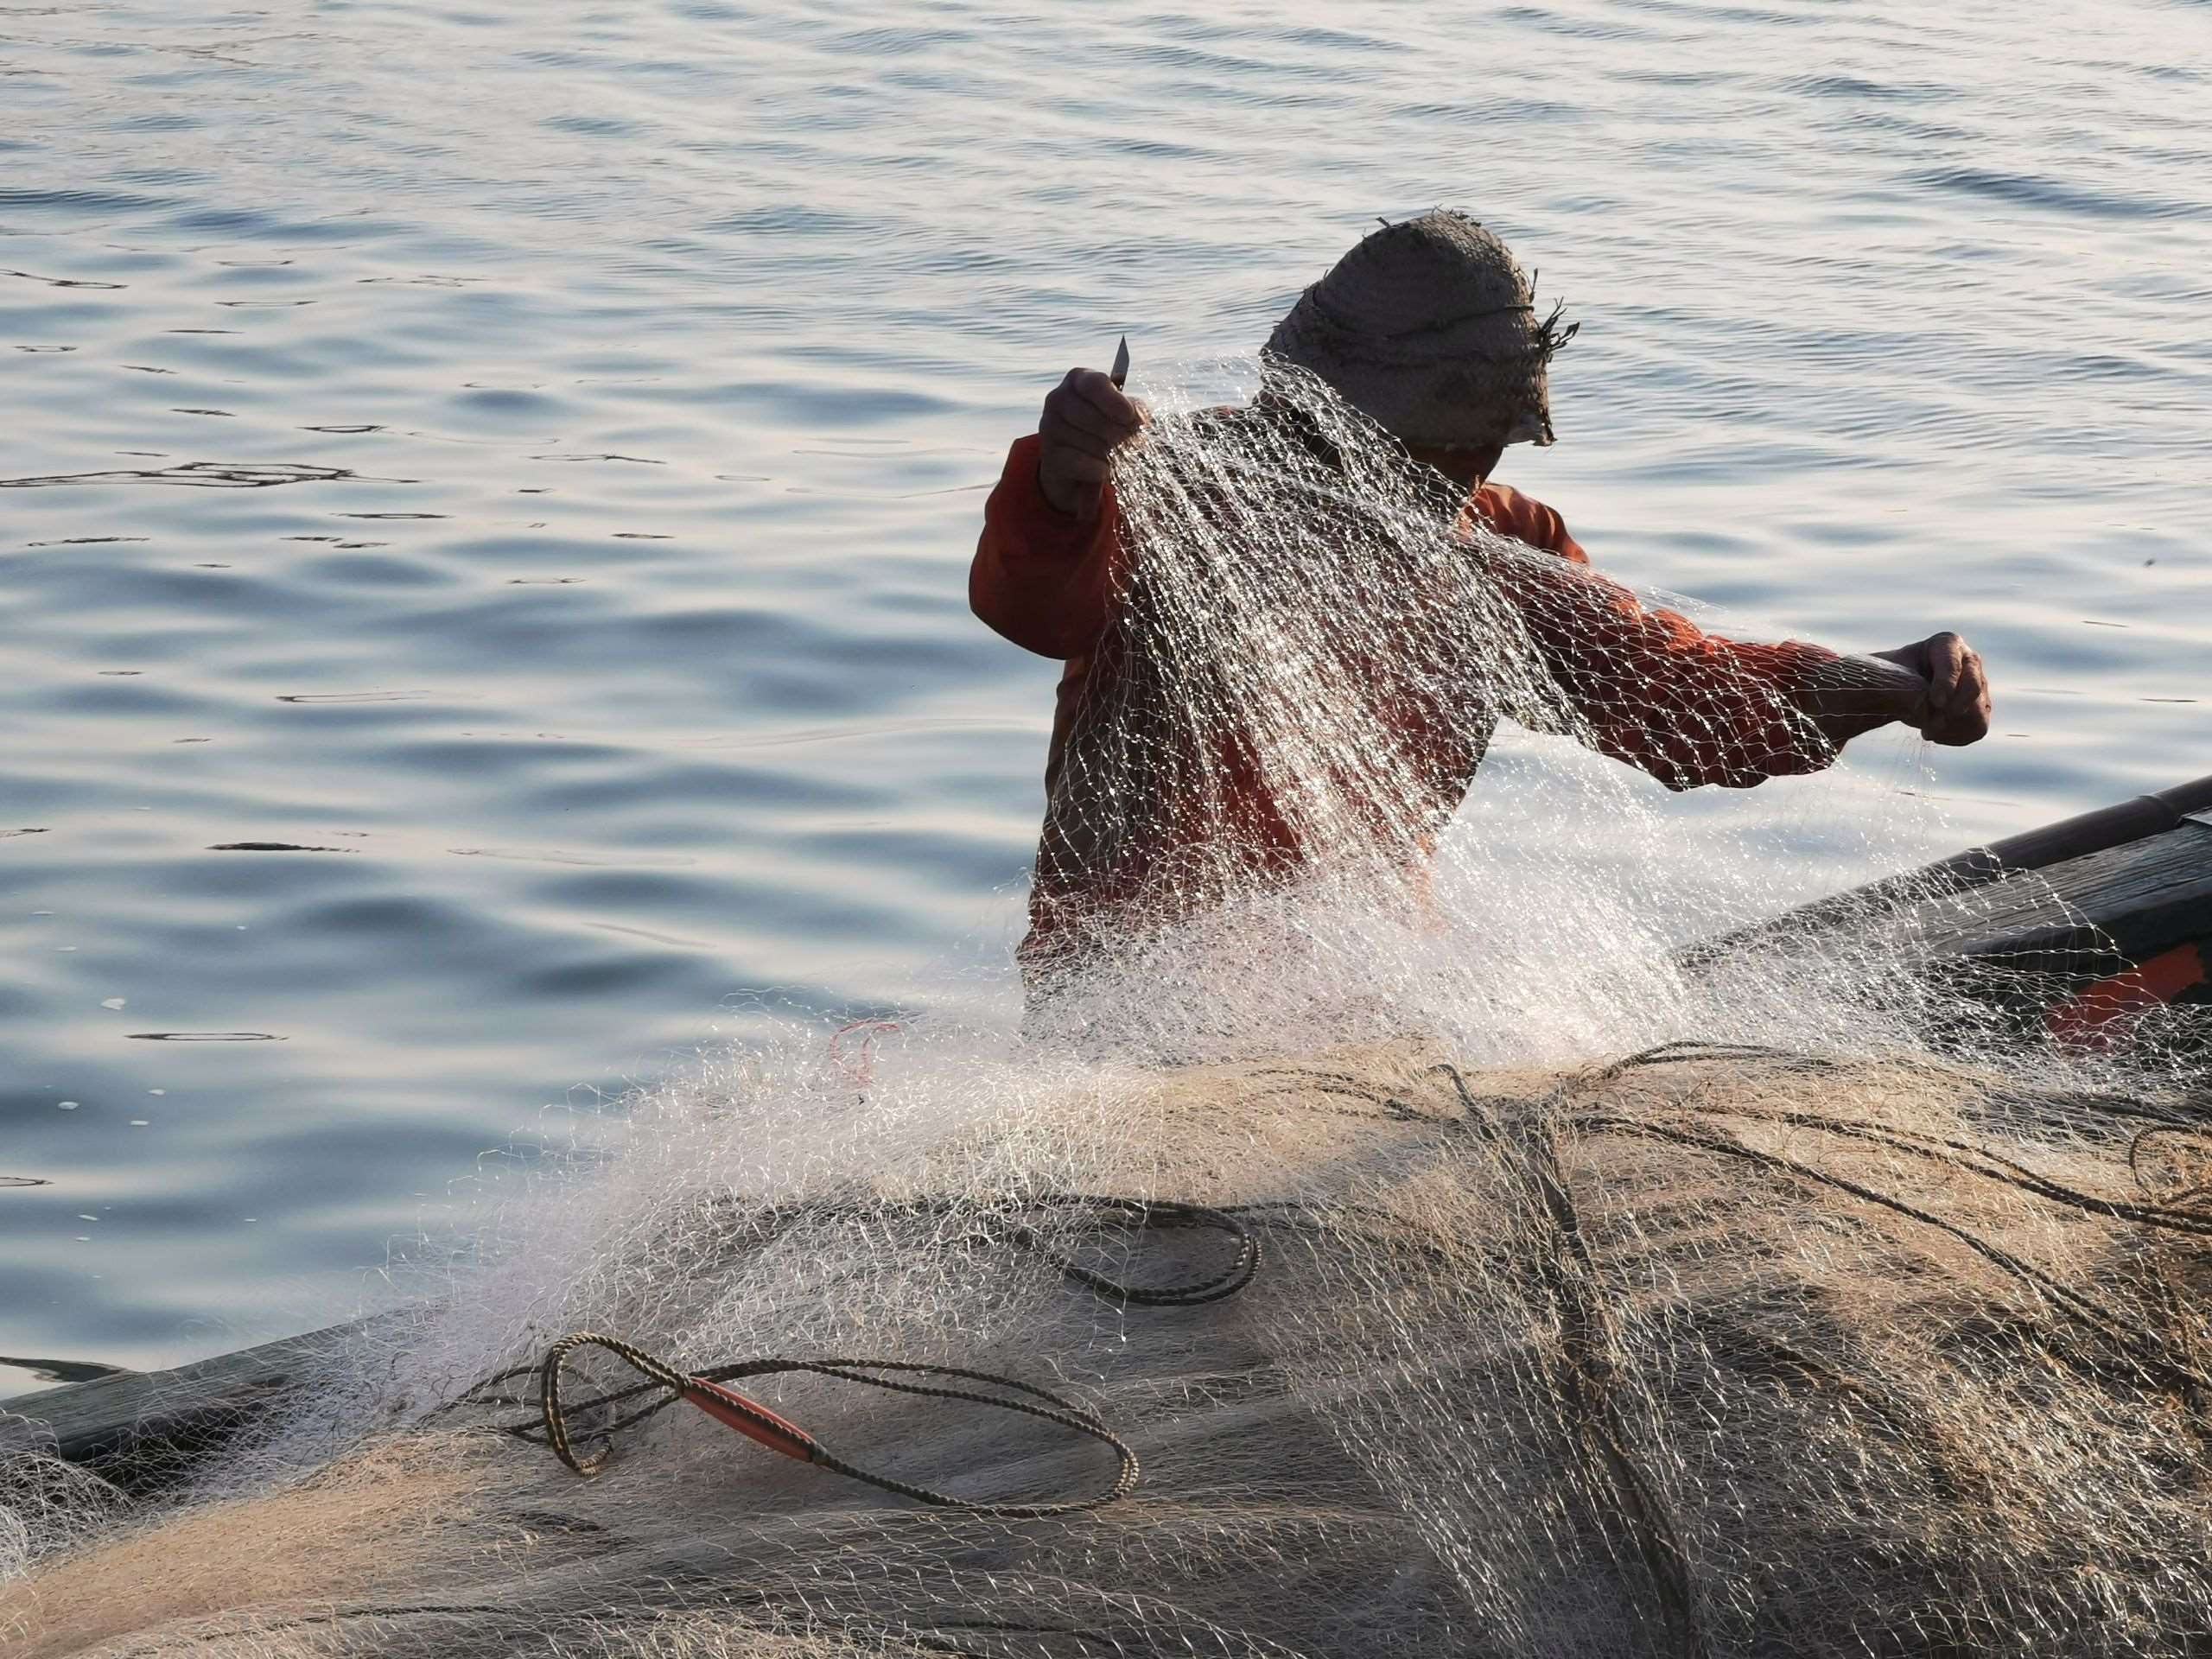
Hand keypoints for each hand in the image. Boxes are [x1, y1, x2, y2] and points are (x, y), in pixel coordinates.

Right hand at [1036, 367, 1142, 518]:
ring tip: (1112, 455)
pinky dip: (1097, 468)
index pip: (1094, 384)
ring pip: (1087, 441)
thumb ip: (1135, 411)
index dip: (1114, 401)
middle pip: (1092, 416)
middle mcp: (1058, 398)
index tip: (1129, 417)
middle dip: (1116, 433)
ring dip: (1108, 453)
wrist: (1081, 471)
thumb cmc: (1106, 434)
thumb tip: (1139, 417)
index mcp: (1079, 380)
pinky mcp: (1048, 454)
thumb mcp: (1124, 417)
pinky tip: (1103, 470)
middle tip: (1126, 442)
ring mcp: (1048, 425)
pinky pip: (1078, 461)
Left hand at [1872, 631, 1990, 745]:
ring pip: (1978, 711)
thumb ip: (1906, 690)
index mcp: (1946, 643)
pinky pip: (1977, 728)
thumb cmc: (1891, 678)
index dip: (1946, 683)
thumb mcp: (1891, 677)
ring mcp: (1978, 684)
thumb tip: (1924, 709)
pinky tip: (1935, 734)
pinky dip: (1956, 736)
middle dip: (1954, 708)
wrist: (1896, 691)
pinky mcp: (1979, 707)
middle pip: (1974, 686)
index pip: (1953, 663)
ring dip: (1953, 727)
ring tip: (1928, 731)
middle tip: (1933, 725)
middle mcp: (1968, 661)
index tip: (1936, 702)